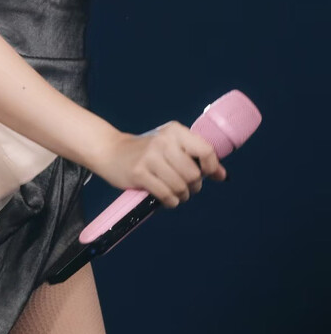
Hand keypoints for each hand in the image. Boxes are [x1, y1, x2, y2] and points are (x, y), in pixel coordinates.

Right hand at [93, 121, 227, 207]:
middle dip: (193, 186)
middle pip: (194, 174)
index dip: (212, 168)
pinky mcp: (139, 173)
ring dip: (181, 196)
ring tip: (174, 193)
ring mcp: (150, 157)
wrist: (111, 151)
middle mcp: (164, 141)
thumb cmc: (147, 152)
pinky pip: (167, 195)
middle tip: (185, 186)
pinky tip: (166, 198)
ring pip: (181, 187)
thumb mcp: (171, 146)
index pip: (206, 151)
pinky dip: (170, 202)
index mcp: (175, 131)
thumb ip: (196, 157)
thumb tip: (222, 175)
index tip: (210, 176)